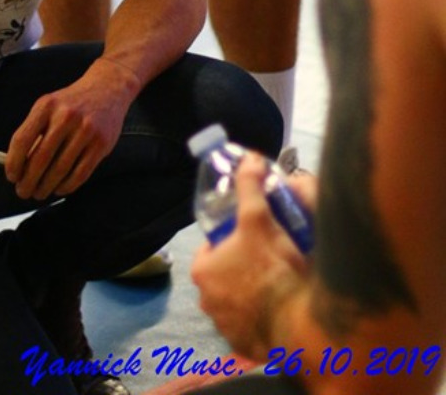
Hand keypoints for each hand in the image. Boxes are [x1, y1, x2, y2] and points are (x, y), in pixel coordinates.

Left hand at [5, 56, 135, 200]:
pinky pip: (80, 173)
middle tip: (23, 191)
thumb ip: (35, 131)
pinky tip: (59, 189)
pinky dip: (67, 186)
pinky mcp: (101, 144)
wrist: (107, 89)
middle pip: (40, 159)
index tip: (11, 176)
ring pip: (60, 169)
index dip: (13, 163)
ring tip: (40, 192)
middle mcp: (65, 117)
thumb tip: (19, 165)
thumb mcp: (50, 106)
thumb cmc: (72, 102)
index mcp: (46, 106)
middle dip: (28, 181)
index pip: (22, 139)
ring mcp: (85, 130)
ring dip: (46, 187)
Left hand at [190, 153, 309, 360]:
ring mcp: (225, 327)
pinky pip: (252, 325)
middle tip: (271, 256)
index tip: (254, 235)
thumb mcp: (259, 218)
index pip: (213, 247)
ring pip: (238, 300)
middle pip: (226, 274)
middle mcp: (206, 301)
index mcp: (202, 271)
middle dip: (244, 266)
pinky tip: (281, 306)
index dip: (233, 238)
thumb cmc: (274, 267)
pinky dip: (263, 317)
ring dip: (253, 292)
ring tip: (279, 281)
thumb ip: (250, 186)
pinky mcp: (246, 346)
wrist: (300, 324)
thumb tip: (250, 157)